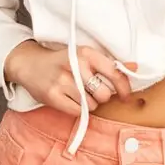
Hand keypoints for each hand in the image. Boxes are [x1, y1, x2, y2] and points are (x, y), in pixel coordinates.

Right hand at [4, 42, 135, 116]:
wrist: (29, 64)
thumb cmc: (61, 61)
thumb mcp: (83, 56)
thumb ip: (108, 64)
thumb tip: (135, 67)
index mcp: (86, 53)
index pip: (114, 73)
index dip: (124, 88)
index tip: (125, 96)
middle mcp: (75, 65)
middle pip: (105, 94)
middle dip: (102, 96)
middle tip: (92, 92)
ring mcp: (63, 81)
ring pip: (92, 105)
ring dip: (89, 103)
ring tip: (78, 94)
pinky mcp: (53, 96)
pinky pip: (78, 112)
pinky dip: (77, 109)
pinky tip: (69, 99)